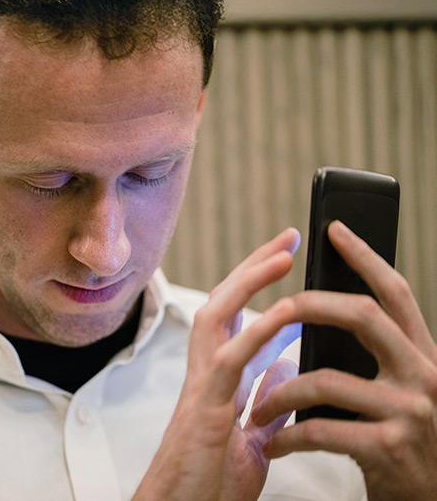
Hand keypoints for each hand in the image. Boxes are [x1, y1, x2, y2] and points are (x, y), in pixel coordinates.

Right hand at [133, 228, 302, 500]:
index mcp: (219, 375)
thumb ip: (264, 399)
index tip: (284, 256)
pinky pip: (230, 359)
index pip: (238, 314)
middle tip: (285, 238)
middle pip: (225, 300)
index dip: (259, 282)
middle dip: (255, 265)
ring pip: (219, 315)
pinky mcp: (205, 405)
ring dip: (250, 282)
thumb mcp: (251, 437)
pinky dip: (255, 333)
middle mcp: (206, 369)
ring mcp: (203, 383)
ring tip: (282, 256)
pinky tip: (281, 314)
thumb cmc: (207, 480)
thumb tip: (284, 369)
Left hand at [252, 221, 436, 500]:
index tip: (333, 228)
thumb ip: (373, 352)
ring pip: (326, 378)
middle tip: (277, 308)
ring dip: (279, 393)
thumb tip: (318, 304)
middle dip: (311, 304)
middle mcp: (425, 376)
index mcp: (423, 355)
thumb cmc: (402, 441)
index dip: (364, 257)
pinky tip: (272, 441)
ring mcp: (411, 412)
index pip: (395, 293)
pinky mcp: (390, 448)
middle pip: (362, 316)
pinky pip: (321, 428)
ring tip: (256, 406)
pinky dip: (287, 434)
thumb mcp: (399, 389)